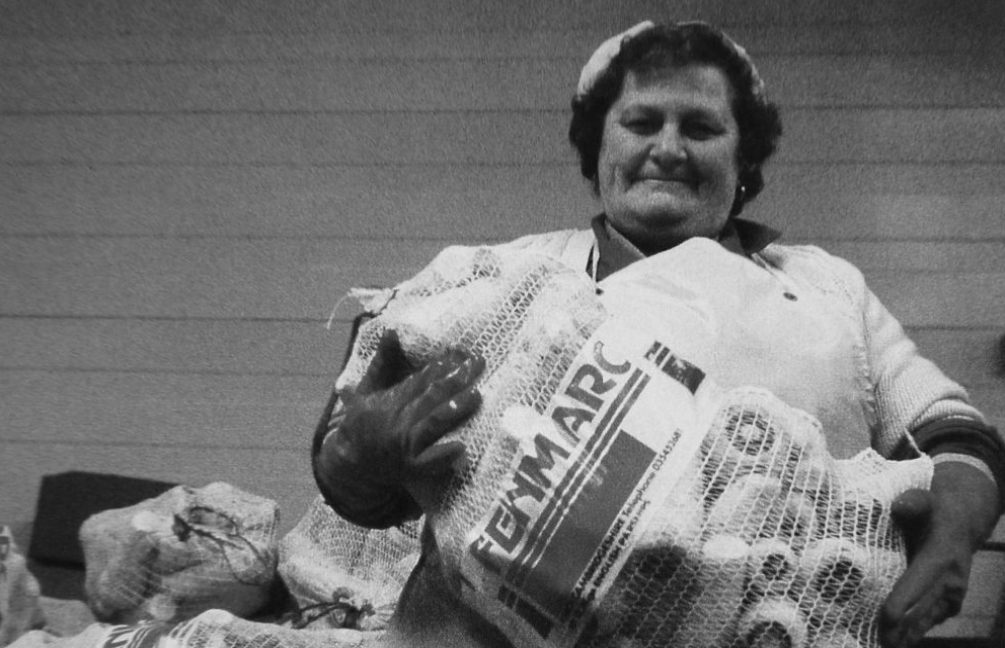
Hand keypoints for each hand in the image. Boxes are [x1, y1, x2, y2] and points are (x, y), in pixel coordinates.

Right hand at [313, 329, 484, 524]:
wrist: (353, 466)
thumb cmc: (364, 425)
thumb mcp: (367, 390)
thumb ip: (383, 361)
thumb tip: (392, 330)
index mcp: (389, 399)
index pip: (419, 379)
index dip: (440, 366)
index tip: (460, 353)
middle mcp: (398, 419)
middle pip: (430, 396)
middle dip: (455, 379)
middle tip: (478, 365)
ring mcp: (405, 444)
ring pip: (433, 423)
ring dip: (455, 409)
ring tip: (476, 395)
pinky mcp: (412, 467)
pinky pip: (429, 462)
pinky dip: (444, 455)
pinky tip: (462, 448)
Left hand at [879, 461, 999, 646]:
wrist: (960, 523)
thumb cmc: (933, 510)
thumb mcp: (924, 499)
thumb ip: (913, 502)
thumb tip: (899, 507)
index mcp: (942, 558)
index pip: (919, 584)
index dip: (901, 602)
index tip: (884, 618)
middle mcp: (951, 582)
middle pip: (921, 611)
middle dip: (899, 628)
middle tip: (876, 641)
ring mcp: (951, 597)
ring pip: (925, 622)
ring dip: (904, 636)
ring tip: (881, 645)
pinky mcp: (947, 605)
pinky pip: (927, 621)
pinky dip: (910, 632)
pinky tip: (890, 640)